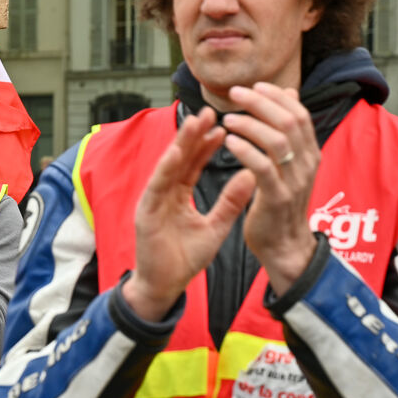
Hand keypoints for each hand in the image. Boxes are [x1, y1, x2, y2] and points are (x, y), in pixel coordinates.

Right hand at [124, 106, 255, 321]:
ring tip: (195, 122)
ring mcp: (153, 200)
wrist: (164, 286)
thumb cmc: (184, 259)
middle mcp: (164, 192)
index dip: (207, 144)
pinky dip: (166, 167)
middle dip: (194, 134)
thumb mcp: (216, 227)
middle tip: (210, 111)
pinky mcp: (146, 211)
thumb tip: (250, 175)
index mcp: (178, 194)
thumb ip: (231, 202)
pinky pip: (157, 185)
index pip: (193, 163)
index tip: (223, 126)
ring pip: (168, 165)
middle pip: (180, 158)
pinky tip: (177, 152)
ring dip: (181, 143)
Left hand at [221, 83, 320, 293]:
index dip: (277, 96)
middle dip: (261, 102)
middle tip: (235, 94)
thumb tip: (289, 94)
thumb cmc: (280, 203)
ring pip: (277, 140)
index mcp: (310, 153)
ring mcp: (294, 181)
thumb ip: (287, 133)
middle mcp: (307, 163)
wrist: (284, 247)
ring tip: (227, 119)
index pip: (299, 113)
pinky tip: (228, 141)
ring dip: (249, 124)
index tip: (254, 86)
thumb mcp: (289, 165)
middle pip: (289, 121)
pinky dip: (245, 150)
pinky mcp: (277, 198)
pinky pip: (263, 167)